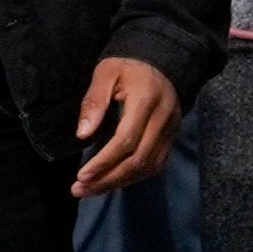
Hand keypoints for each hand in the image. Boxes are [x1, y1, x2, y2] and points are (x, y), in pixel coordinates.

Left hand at [72, 56, 180, 198]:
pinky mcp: (171, 137)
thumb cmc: (128, 67)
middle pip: (139, 159)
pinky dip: (134, 176)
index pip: (126, 140)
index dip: (104, 161)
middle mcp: (163, 119)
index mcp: (146, 101)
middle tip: (80, 190)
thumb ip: (94, 102)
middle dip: (109, 179)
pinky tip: (113, 181)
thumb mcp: (105, 73)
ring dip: (120, 182)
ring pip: (149, 166)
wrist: (162, 61)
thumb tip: (83, 134)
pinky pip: (156, 164)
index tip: (81, 176)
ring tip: (92, 190)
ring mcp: (170, 130)